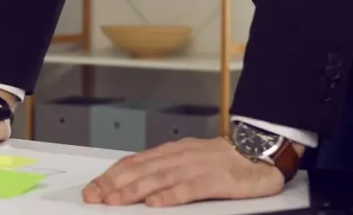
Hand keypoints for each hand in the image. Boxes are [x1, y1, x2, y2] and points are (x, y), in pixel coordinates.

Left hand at [82, 137, 284, 207]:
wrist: (260, 151)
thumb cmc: (221, 160)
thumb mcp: (186, 161)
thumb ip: (161, 171)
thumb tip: (132, 185)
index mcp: (170, 153)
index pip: (132, 163)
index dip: (110, 176)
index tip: (92, 188)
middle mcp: (179, 157)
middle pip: (140, 170)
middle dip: (113, 185)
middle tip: (94, 197)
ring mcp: (197, 167)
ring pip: (159, 178)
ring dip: (134, 191)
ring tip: (115, 201)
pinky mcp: (217, 180)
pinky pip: (190, 188)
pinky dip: (171, 195)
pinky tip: (156, 203)